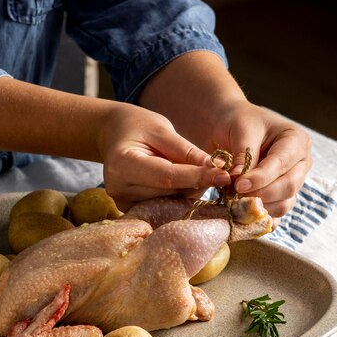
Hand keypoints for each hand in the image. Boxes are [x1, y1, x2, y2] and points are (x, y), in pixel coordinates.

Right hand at [97, 103, 228, 210]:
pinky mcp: (129, 209)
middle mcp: (119, 188)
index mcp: (123, 164)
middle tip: (215, 171)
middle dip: (196, 183)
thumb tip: (214, 168)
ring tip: (195, 173)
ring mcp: (123, 202)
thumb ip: (186, 151)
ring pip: (169, 202)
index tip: (224, 176)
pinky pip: (162, 206)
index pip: (167, 177)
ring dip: (189, 191)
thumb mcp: (161, 128)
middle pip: (170, 193)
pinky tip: (183, 184)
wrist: (112, 135)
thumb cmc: (137, 126)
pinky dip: (177, 196)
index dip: (197, 177)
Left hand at [212, 100, 312, 222]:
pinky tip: (243, 216)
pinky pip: (275, 215)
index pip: (281, 165)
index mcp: (297, 141)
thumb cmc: (240, 123)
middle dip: (260, 194)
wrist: (232, 128)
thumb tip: (241, 184)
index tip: (238, 185)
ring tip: (235, 203)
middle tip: (235, 196)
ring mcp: (293, 183)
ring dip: (259, 208)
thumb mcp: (242, 130)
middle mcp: (300, 164)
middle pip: (288, 187)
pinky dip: (260, 218)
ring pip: (283, 205)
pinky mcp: (281, 198)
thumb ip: (244, 156)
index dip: (260, 178)